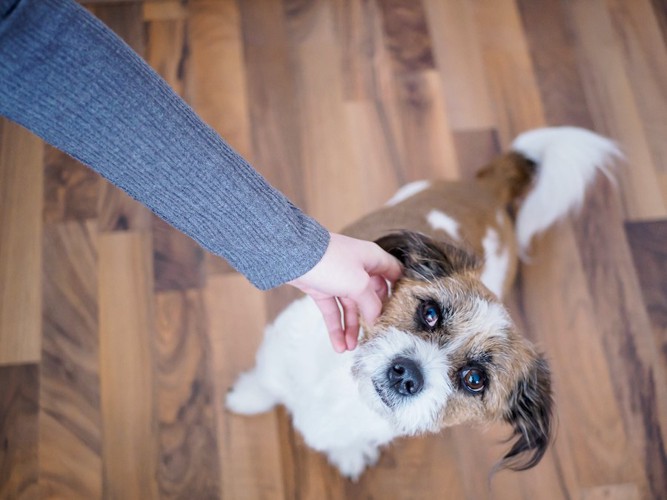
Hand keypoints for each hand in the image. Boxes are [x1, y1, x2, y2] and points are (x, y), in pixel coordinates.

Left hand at [289, 233, 402, 352]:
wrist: (292, 255)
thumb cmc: (330, 261)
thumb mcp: (358, 284)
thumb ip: (371, 304)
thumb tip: (376, 318)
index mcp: (372, 259)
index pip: (394, 273)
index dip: (400, 290)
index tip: (403, 310)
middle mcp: (358, 268)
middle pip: (372, 296)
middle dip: (373, 316)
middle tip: (376, 335)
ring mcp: (339, 279)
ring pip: (350, 307)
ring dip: (352, 328)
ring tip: (351, 348)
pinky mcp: (322, 288)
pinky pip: (334, 311)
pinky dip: (336, 327)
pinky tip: (338, 345)